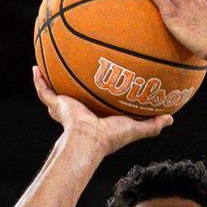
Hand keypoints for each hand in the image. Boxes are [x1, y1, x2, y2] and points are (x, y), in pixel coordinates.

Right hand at [32, 65, 171, 151]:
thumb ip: (152, 124)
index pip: (94, 106)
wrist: (89, 140)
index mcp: (94, 117)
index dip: (94, 98)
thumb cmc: (111, 137)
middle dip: (71, 90)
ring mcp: (65, 108)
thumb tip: (171, 119)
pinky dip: (38, 80)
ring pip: (55, 93)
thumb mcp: (135, 127)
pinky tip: (35, 67)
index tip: (97, 87)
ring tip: (47, 65)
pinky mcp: (57, 104)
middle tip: (72, 75)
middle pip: (73, 98)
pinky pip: (44, 90)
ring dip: (51, 81)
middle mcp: (78, 112)